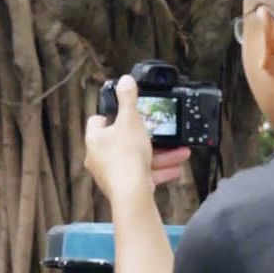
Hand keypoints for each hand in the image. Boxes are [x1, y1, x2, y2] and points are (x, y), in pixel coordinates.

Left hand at [84, 75, 192, 201]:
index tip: (125, 113)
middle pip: (122, 141)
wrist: (131, 192)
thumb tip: (125, 80)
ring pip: (136, 159)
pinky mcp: (123, 187)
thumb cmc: (126, 156)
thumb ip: (128, 99)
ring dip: (159, 155)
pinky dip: (158, 171)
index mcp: (95, 139)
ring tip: (178, 151)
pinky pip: (142, 175)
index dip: (112, 115)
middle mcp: (98, 158)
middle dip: (146, 137)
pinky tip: (175, 167)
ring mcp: (110, 174)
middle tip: (160, 133)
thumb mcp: (131, 120)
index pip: (98, 121)